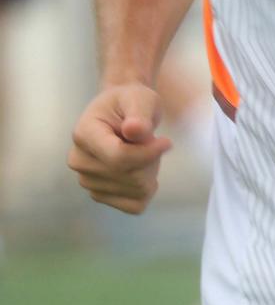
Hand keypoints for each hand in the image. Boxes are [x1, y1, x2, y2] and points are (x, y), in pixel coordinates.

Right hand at [68, 83, 172, 214]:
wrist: (120, 111)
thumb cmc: (131, 102)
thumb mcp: (140, 99)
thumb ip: (139, 114)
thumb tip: (134, 130)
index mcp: (84, 134)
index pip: (118, 157)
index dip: (149, 152)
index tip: (166, 142)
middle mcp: (79, 160)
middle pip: (129, 175)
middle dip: (151, 159)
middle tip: (149, 142)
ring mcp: (86, 180)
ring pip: (135, 190)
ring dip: (149, 172)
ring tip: (141, 152)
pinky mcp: (99, 193)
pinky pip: (133, 205)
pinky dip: (145, 191)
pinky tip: (142, 172)